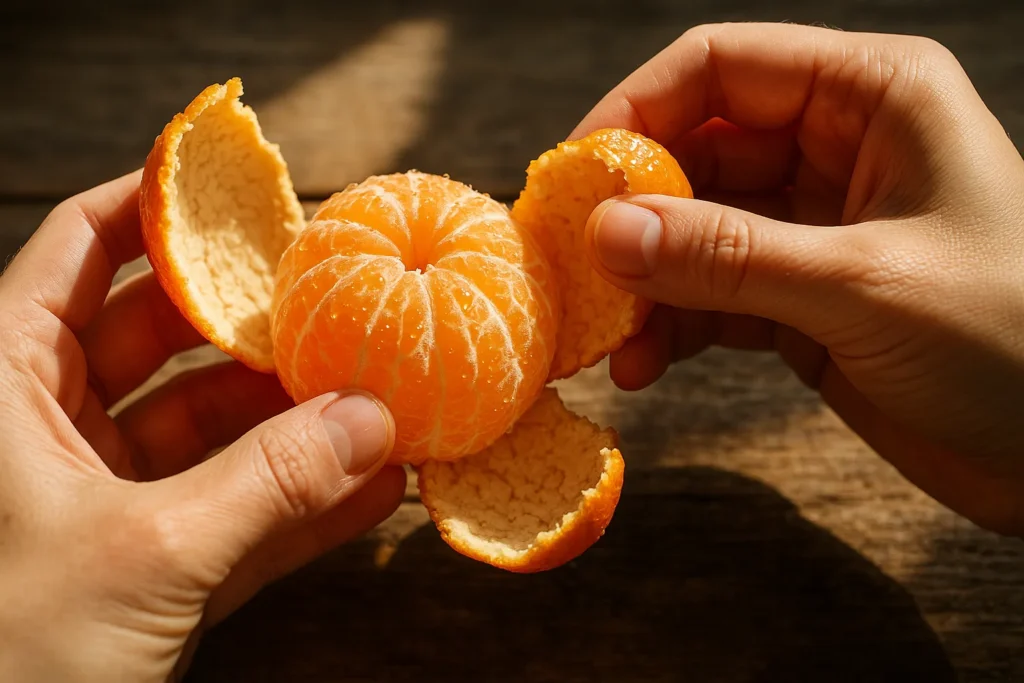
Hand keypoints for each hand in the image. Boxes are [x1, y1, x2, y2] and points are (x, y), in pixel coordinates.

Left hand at [0, 171, 405, 681]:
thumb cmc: (7, 657)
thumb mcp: (142, 553)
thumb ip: (266, 485)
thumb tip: (372, 423)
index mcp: (4, 389)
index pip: (79, 250)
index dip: (155, 206)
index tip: (239, 187)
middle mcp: (51, 430)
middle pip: (166, 335)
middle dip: (258, 324)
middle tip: (339, 299)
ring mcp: (106, 498)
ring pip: (211, 431)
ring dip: (295, 425)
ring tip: (379, 404)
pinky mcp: (150, 564)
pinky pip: (234, 513)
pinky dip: (299, 506)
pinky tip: (370, 490)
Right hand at [576, 22, 1023, 534]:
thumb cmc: (1015, 339)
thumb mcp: (862, 286)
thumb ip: (728, 256)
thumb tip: (606, 230)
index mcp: (871, 99)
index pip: (721, 69)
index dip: (636, 112)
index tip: (572, 175)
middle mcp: (837, 150)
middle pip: (694, 154)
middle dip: (631, 213)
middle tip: (572, 268)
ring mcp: (813, 228)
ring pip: (695, 233)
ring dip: (644, 282)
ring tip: (604, 335)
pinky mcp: (801, 299)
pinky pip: (713, 295)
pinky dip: (672, 326)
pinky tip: (643, 364)